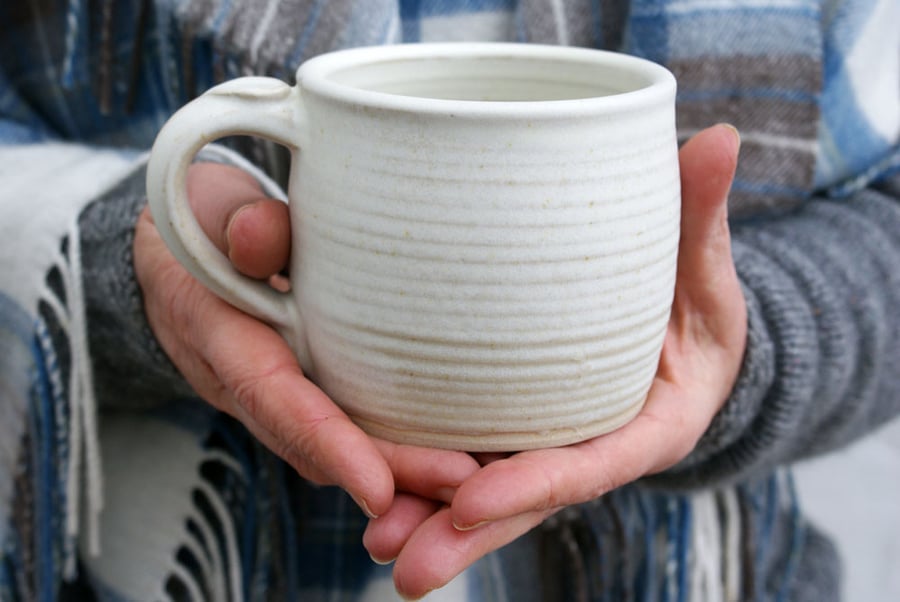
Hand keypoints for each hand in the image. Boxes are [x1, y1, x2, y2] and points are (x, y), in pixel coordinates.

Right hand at [134, 162, 479, 518]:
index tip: (378, 488)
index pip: (271, 395)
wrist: (177, 248)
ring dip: (396, 471)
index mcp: (217, 333)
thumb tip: (258, 235)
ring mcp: (272, 388)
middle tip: (463, 485)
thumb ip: (235, 220)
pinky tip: (446, 449)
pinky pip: (343, 422)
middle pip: (315, 442)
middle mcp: (244, 378)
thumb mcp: (208, 206)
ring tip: (469, 482)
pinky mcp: (299, 382)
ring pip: (331, 446)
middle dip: (387, 471)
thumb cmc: (200, 219)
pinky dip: (389, 447)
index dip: (325, 442)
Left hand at [363, 124, 746, 598]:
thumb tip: (720, 140)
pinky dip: (421, 480)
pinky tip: (372, 494)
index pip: (588, 466)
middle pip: (525, 500)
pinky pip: (463, 459)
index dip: (533, 485)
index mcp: (646, 427)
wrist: (671, 327)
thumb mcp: (704, 267)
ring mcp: (544, 444)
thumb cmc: (692, 303)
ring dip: (427, 521)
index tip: (473, 501)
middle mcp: (590, 449)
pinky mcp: (509, 427)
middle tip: (403, 566)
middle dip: (465, 535)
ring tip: (374, 543)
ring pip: (484, 495)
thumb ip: (700, 215)